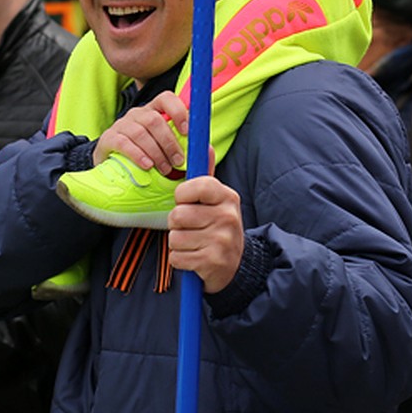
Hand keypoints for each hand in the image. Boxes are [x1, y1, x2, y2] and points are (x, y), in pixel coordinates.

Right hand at [93, 90, 188, 172]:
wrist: (115, 167)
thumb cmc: (148, 156)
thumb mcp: (166, 149)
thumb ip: (184, 147)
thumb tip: (207, 150)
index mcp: (153, 111)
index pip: (166, 98)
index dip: (178, 111)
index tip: (187, 131)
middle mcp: (137, 114)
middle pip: (154, 119)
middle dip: (169, 142)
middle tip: (178, 161)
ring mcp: (121, 124)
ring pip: (140, 132)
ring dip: (156, 152)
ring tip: (165, 169)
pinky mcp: (109, 138)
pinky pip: (123, 143)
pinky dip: (138, 155)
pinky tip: (147, 166)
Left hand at [168, 175, 243, 293]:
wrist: (237, 266)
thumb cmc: (218, 227)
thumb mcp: (218, 201)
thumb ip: (207, 177)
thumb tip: (207, 146)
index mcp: (228, 197)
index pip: (197, 186)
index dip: (182, 194)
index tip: (186, 201)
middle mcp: (227, 217)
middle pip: (178, 215)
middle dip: (176, 223)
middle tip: (190, 227)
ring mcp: (221, 241)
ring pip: (174, 237)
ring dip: (177, 243)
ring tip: (193, 242)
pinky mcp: (212, 262)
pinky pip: (176, 257)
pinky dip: (180, 260)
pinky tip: (194, 257)